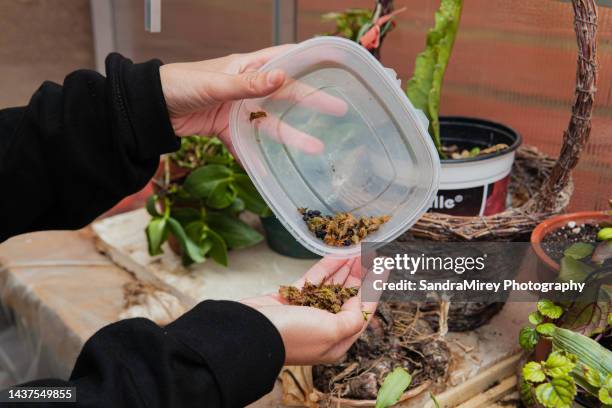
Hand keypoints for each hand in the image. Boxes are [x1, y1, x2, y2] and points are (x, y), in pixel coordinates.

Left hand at [160, 45, 346, 156]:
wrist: (151, 108)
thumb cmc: (180, 84)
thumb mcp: (216, 83)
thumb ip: (249, 85)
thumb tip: (281, 78)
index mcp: (247, 66)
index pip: (285, 59)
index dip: (309, 62)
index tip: (334, 68)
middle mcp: (247, 86)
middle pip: (285, 94)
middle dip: (311, 102)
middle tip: (338, 110)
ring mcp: (238, 108)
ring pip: (270, 122)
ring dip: (291, 136)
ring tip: (315, 148)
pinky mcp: (227, 128)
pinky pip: (247, 142)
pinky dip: (258, 155)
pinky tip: (273, 168)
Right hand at [241, 257, 383, 364]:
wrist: (249, 332)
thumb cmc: (293, 336)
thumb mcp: (331, 331)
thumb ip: (352, 318)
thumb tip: (363, 306)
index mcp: (337, 341)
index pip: (363, 309)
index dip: (376, 286)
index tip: (385, 266)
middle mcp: (324, 327)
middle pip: (349, 296)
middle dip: (361, 274)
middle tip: (372, 252)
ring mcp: (307, 312)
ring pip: (332, 285)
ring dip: (346, 267)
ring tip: (359, 249)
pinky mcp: (291, 298)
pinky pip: (314, 280)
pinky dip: (326, 267)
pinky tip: (337, 253)